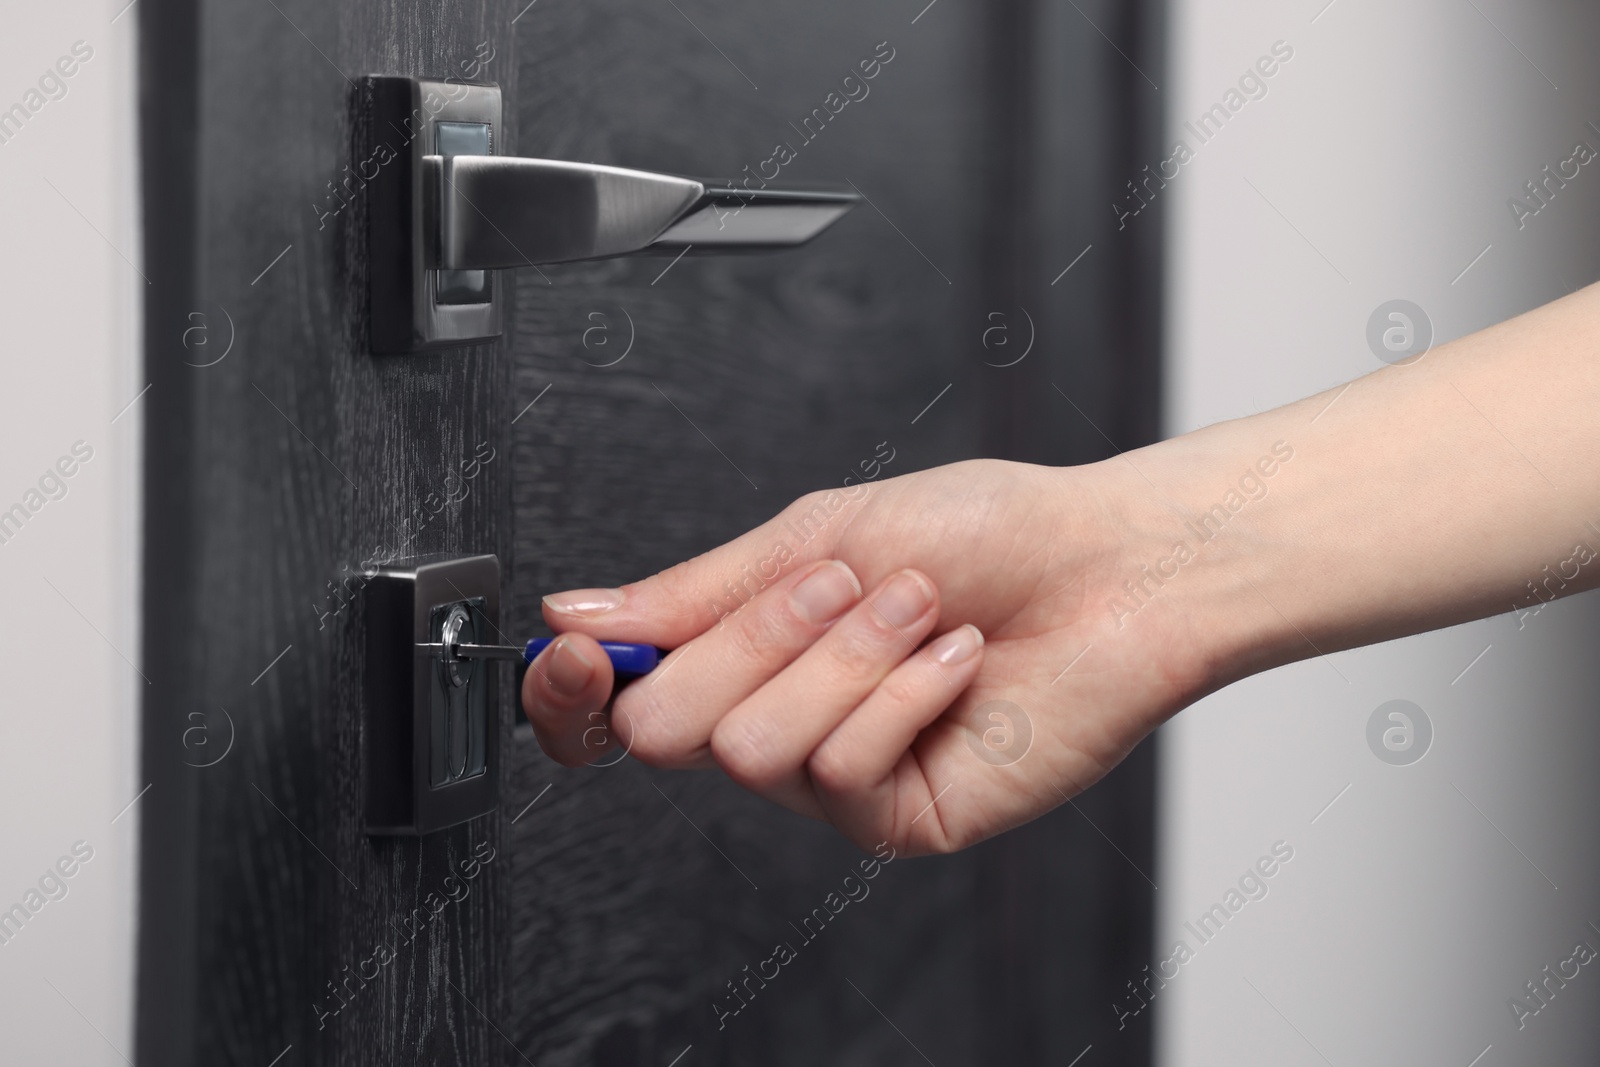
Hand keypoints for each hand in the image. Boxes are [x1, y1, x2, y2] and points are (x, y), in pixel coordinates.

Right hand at [522, 458, 1216, 854]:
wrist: (1108, 565)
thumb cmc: (983, 533)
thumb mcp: (817, 536)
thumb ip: (694, 591)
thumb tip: (577, 613)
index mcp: (747, 654)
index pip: (614, 705)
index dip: (570, 690)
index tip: (574, 652)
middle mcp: (780, 722)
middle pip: (667, 725)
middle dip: (754, 635)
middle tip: (842, 584)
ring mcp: (838, 781)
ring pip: (756, 747)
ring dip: (847, 655)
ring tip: (922, 613)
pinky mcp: (900, 820)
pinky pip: (844, 769)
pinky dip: (904, 693)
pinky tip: (958, 664)